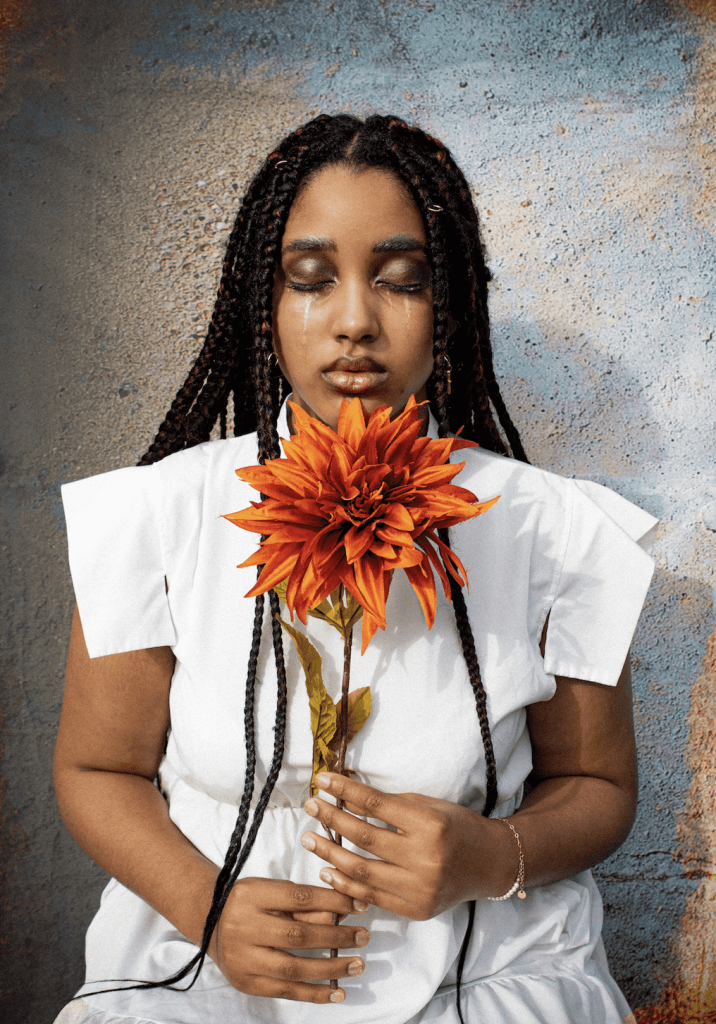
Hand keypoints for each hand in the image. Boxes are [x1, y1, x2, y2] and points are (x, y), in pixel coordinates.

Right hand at [210, 876, 370, 1002]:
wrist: (209, 921)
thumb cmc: (249, 902)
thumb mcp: (272, 890)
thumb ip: (304, 902)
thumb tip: (342, 914)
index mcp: (252, 894)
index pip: (299, 897)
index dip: (333, 902)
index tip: (359, 905)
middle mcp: (243, 926)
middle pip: (298, 935)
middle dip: (336, 938)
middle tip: (363, 938)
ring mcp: (242, 958)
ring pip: (293, 968)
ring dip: (330, 969)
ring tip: (356, 965)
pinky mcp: (246, 983)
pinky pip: (284, 991)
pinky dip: (313, 994)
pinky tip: (336, 992)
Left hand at [300, 773, 514, 920]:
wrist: (489, 863)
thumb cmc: (456, 827)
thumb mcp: (427, 805)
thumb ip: (387, 804)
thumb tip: (345, 795)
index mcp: (429, 825)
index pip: (375, 804)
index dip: (344, 791)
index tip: (321, 780)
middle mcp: (424, 859)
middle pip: (363, 837)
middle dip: (330, 818)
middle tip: (309, 806)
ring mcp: (419, 888)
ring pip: (360, 871)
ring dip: (329, 852)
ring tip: (308, 838)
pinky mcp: (416, 909)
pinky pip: (371, 897)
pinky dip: (345, 884)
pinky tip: (327, 869)